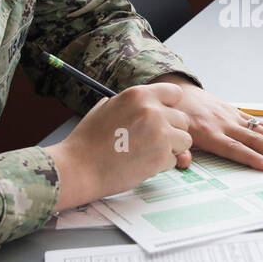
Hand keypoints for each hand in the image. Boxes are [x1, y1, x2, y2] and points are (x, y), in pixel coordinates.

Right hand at [45, 83, 191, 209]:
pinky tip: (140, 164)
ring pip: (184, 140)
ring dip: (170, 148)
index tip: (164, 117)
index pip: (175, 93)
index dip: (170, 107)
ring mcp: (160, 134)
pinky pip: (174, 160)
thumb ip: (132, 104)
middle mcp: (152, 111)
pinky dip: (161, 165)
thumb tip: (149, 104)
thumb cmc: (88, 141)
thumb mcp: (107, 107)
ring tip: (146, 152)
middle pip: (182, 119)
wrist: (78, 168)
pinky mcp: (161, 157)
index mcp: (138, 95)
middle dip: (171, 131)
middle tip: (150, 141)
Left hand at [155, 76, 262, 171]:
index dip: (252, 158)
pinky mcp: (238, 113)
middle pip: (258, 140)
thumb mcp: (173, 134)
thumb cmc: (175, 117)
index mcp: (209, 133)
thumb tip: (183, 163)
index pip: (235, 149)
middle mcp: (226, 124)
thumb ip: (179, 151)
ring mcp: (234, 118)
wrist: (177, 91)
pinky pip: (262, 123)